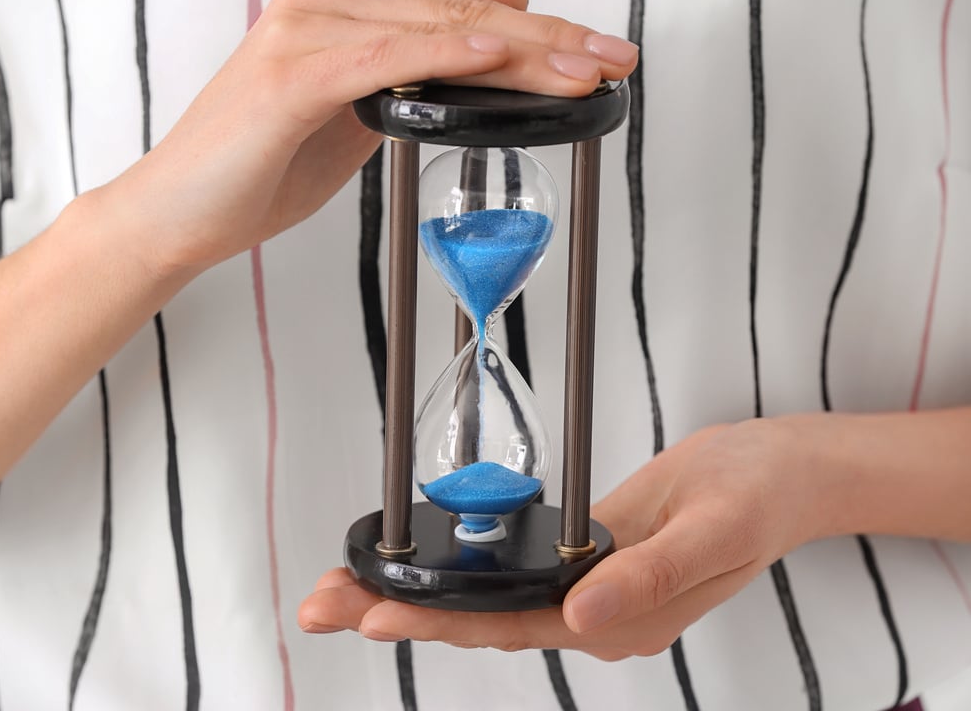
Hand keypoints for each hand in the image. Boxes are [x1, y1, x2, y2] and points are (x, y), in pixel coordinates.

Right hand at [104, 0, 637, 276]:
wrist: (182, 212)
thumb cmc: (265, 165)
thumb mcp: (367, 107)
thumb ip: (426, 60)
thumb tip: (496, 16)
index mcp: (345, 4)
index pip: (461, 14)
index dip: (540, 35)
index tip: (600, 54)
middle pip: (460, 17)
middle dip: (550, 43)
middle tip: (616, 60)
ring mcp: (306, 28)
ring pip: (435, 32)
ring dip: (520, 52)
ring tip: (585, 71)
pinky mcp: (291, 72)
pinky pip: (383, 56)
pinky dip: (442, 56)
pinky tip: (496, 54)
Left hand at [298, 417, 826, 659]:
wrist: (778, 472)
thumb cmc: (756, 495)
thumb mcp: (715, 529)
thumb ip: (650, 578)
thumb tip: (580, 620)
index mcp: (625, 619)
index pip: (515, 628)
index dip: (442, 621)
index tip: (378, 613)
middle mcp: (597, 616)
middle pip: (484, 622)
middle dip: (400, 613)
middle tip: (323, 604)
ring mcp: (587, 590)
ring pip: (488, 603)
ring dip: (417, 595)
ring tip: (345, 589)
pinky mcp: (582, 558)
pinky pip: (508, 575)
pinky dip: (456, 572)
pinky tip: (418, 568)